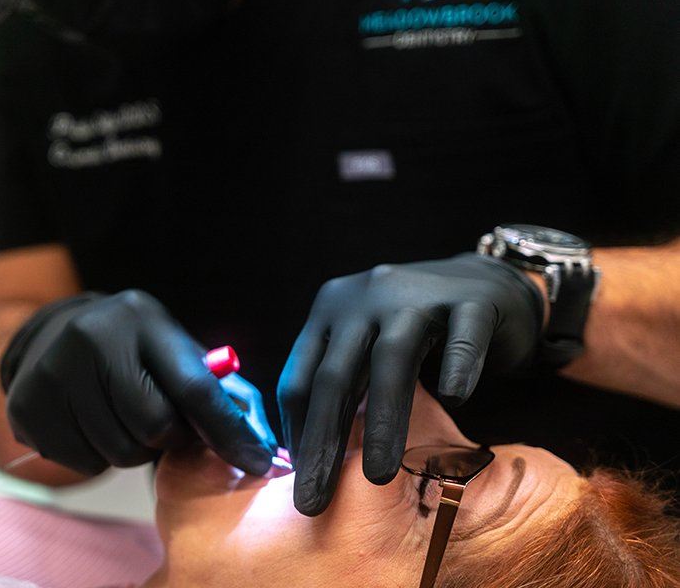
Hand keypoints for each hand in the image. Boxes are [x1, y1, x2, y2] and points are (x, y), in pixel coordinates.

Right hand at [1, 290, 276, 475]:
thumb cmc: (136, 352)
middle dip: (170, 437)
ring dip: (134, 449)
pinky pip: (83, 465)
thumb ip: (224, 393)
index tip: (259, 463)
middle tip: (163, 423)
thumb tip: (263, 448)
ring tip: (124, 418)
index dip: (228, 431)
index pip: (194, 385)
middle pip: (155, 426)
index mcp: (143, 319)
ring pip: (119, 452)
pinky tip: (92, 425)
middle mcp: (93, 337)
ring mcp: (53, 370)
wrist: (55, 333)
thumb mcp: (177, 352)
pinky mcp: (26, 405)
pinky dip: (98, 457)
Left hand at [277, 253, 543, 515]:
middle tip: (314, 500)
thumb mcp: (366, 345)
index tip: (300, 482)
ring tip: (376, 477)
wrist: (486, 282)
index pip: (299, 377)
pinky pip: (463, 340)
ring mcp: (418, 293)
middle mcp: (366, 297)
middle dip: (323, 442)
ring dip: (382, 423)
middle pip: (336, 375)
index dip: (296, 433)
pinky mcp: (472, 300)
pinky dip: (458, 372)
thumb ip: (338, 382)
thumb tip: (306, 454)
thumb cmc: (416, 328)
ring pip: (392, 360)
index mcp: (331, 310)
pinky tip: (455, 403)